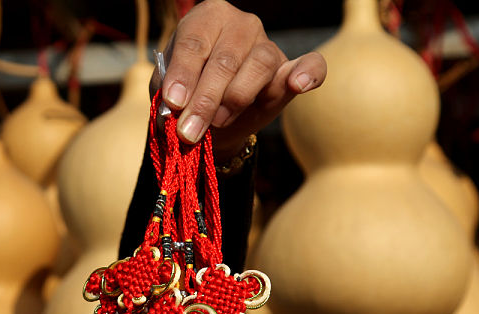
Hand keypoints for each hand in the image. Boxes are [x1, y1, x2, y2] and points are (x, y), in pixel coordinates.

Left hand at [154, 0, 326, 153]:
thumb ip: (170, 96)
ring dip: (236, 99)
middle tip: (189, 131)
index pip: (194, 43)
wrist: (209, 120)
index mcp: (206, 18)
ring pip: (259, 65)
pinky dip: (308, 72)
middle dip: (205, 100)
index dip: (183, 74)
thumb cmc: (186, 95)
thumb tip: (176, 108)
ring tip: (218, 121)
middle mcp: (239, 24)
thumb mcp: (168, 94)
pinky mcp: (289, 69)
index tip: (174, 103)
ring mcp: (267, 44)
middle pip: (225, 59)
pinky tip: (298, 84)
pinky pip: (310, 64)